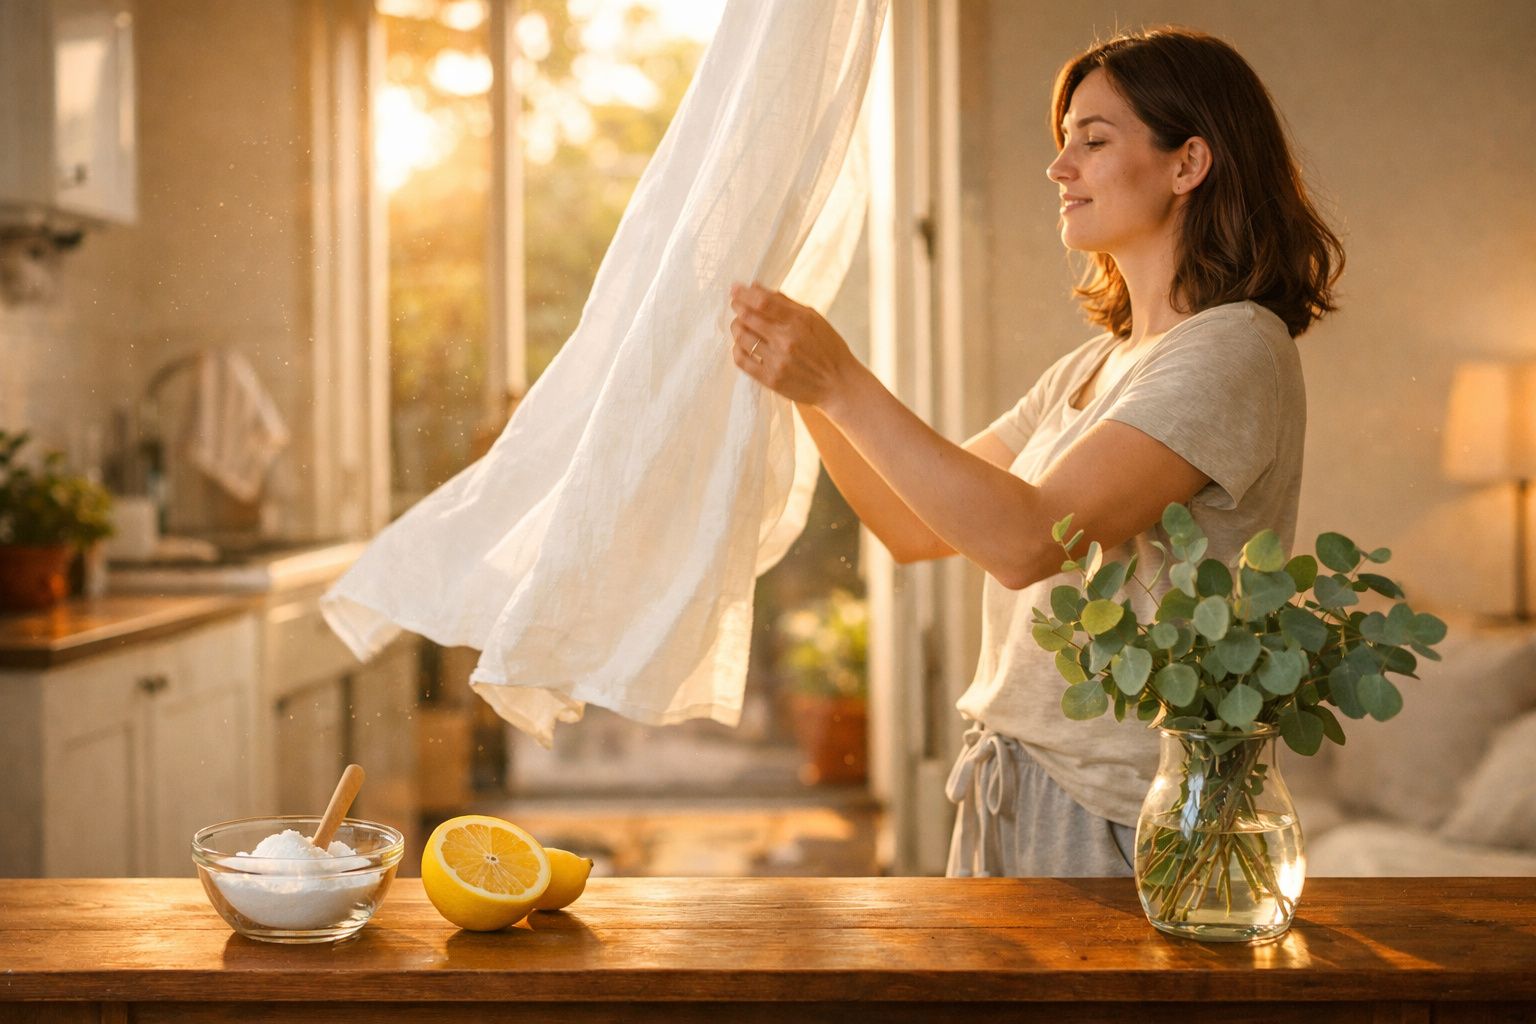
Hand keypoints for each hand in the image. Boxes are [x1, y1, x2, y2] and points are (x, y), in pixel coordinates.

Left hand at [728, 282, 861, 409]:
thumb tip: (756, 286)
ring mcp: (777, 361)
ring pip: (742, 337)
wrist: (839, 385)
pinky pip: (741, 360)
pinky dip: (737, 349)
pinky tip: (742, 345)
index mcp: (800, 321)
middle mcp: (787, 340)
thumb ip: (785, 303)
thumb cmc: (828, 349)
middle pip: (748, 317)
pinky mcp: (771, 379)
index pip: (762, 302)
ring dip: (736, 327)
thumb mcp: (814, 319)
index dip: (744, 293)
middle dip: (737, 307)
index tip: (735, 289)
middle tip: (736, 305)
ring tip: (739, 325)